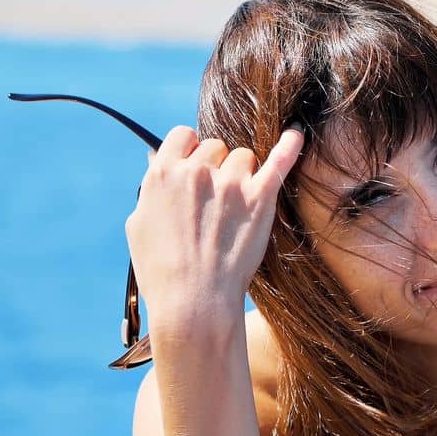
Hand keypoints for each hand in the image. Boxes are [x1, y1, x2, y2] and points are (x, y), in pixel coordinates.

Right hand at [125, 126, 303, 325]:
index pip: (183, 136)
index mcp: (163, 174)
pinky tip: (296, 134)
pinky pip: (279, 162)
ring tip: (237, 206)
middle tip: (216, 200)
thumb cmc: (162, 271)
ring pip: (244, 156)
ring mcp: (230, 184)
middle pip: (216, 146)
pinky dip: (289, 147)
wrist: (193, 301)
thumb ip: (152, 189)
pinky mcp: (259, 200)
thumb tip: (156, 160)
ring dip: (243, 173)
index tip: (196, 169)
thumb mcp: (139, 225)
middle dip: (217, 166)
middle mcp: (196, 172)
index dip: (191, 151)